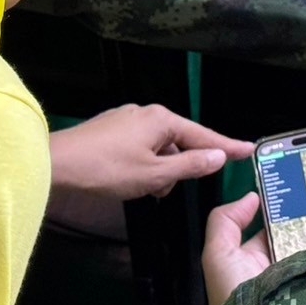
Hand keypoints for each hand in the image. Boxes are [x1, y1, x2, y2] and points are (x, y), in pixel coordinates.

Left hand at [49, 105, 252, 202]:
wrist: (58, 164)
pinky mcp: (112, 130)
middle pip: (179, 142)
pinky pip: (141, 148)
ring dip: (158, 171)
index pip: (203, 135)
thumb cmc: (107, 169)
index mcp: (161, 119)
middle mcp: (147, 113)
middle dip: (178, 169)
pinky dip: (143, 166)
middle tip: (160, 191)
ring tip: (142, 189)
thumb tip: (218, 156)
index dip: (226, 146)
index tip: (248, 150)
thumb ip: (190, 165)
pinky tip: (129, 182)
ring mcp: (127, 120)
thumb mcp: (154, 174)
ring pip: (159, 149)